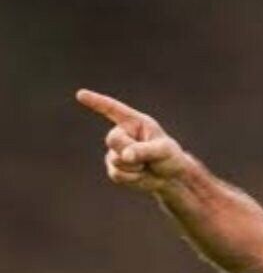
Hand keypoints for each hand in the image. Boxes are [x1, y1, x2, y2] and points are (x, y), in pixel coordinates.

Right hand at [76, 89, 191, 192]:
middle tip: (147, 157)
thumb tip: (125, 156)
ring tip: (146, 165)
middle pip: (113, 140)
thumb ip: (144, 150)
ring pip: (115, 159)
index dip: (96, 102)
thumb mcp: (163, 150)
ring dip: (134, 167)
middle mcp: (123, 134)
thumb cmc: (170, 157)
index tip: (81, 94)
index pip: (113, 109)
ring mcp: (115, 151)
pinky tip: (140, 174)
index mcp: (135, 122)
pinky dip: (132, 178)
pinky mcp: (114, 168)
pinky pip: (117, 174)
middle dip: (129, 150)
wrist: (170, 178)